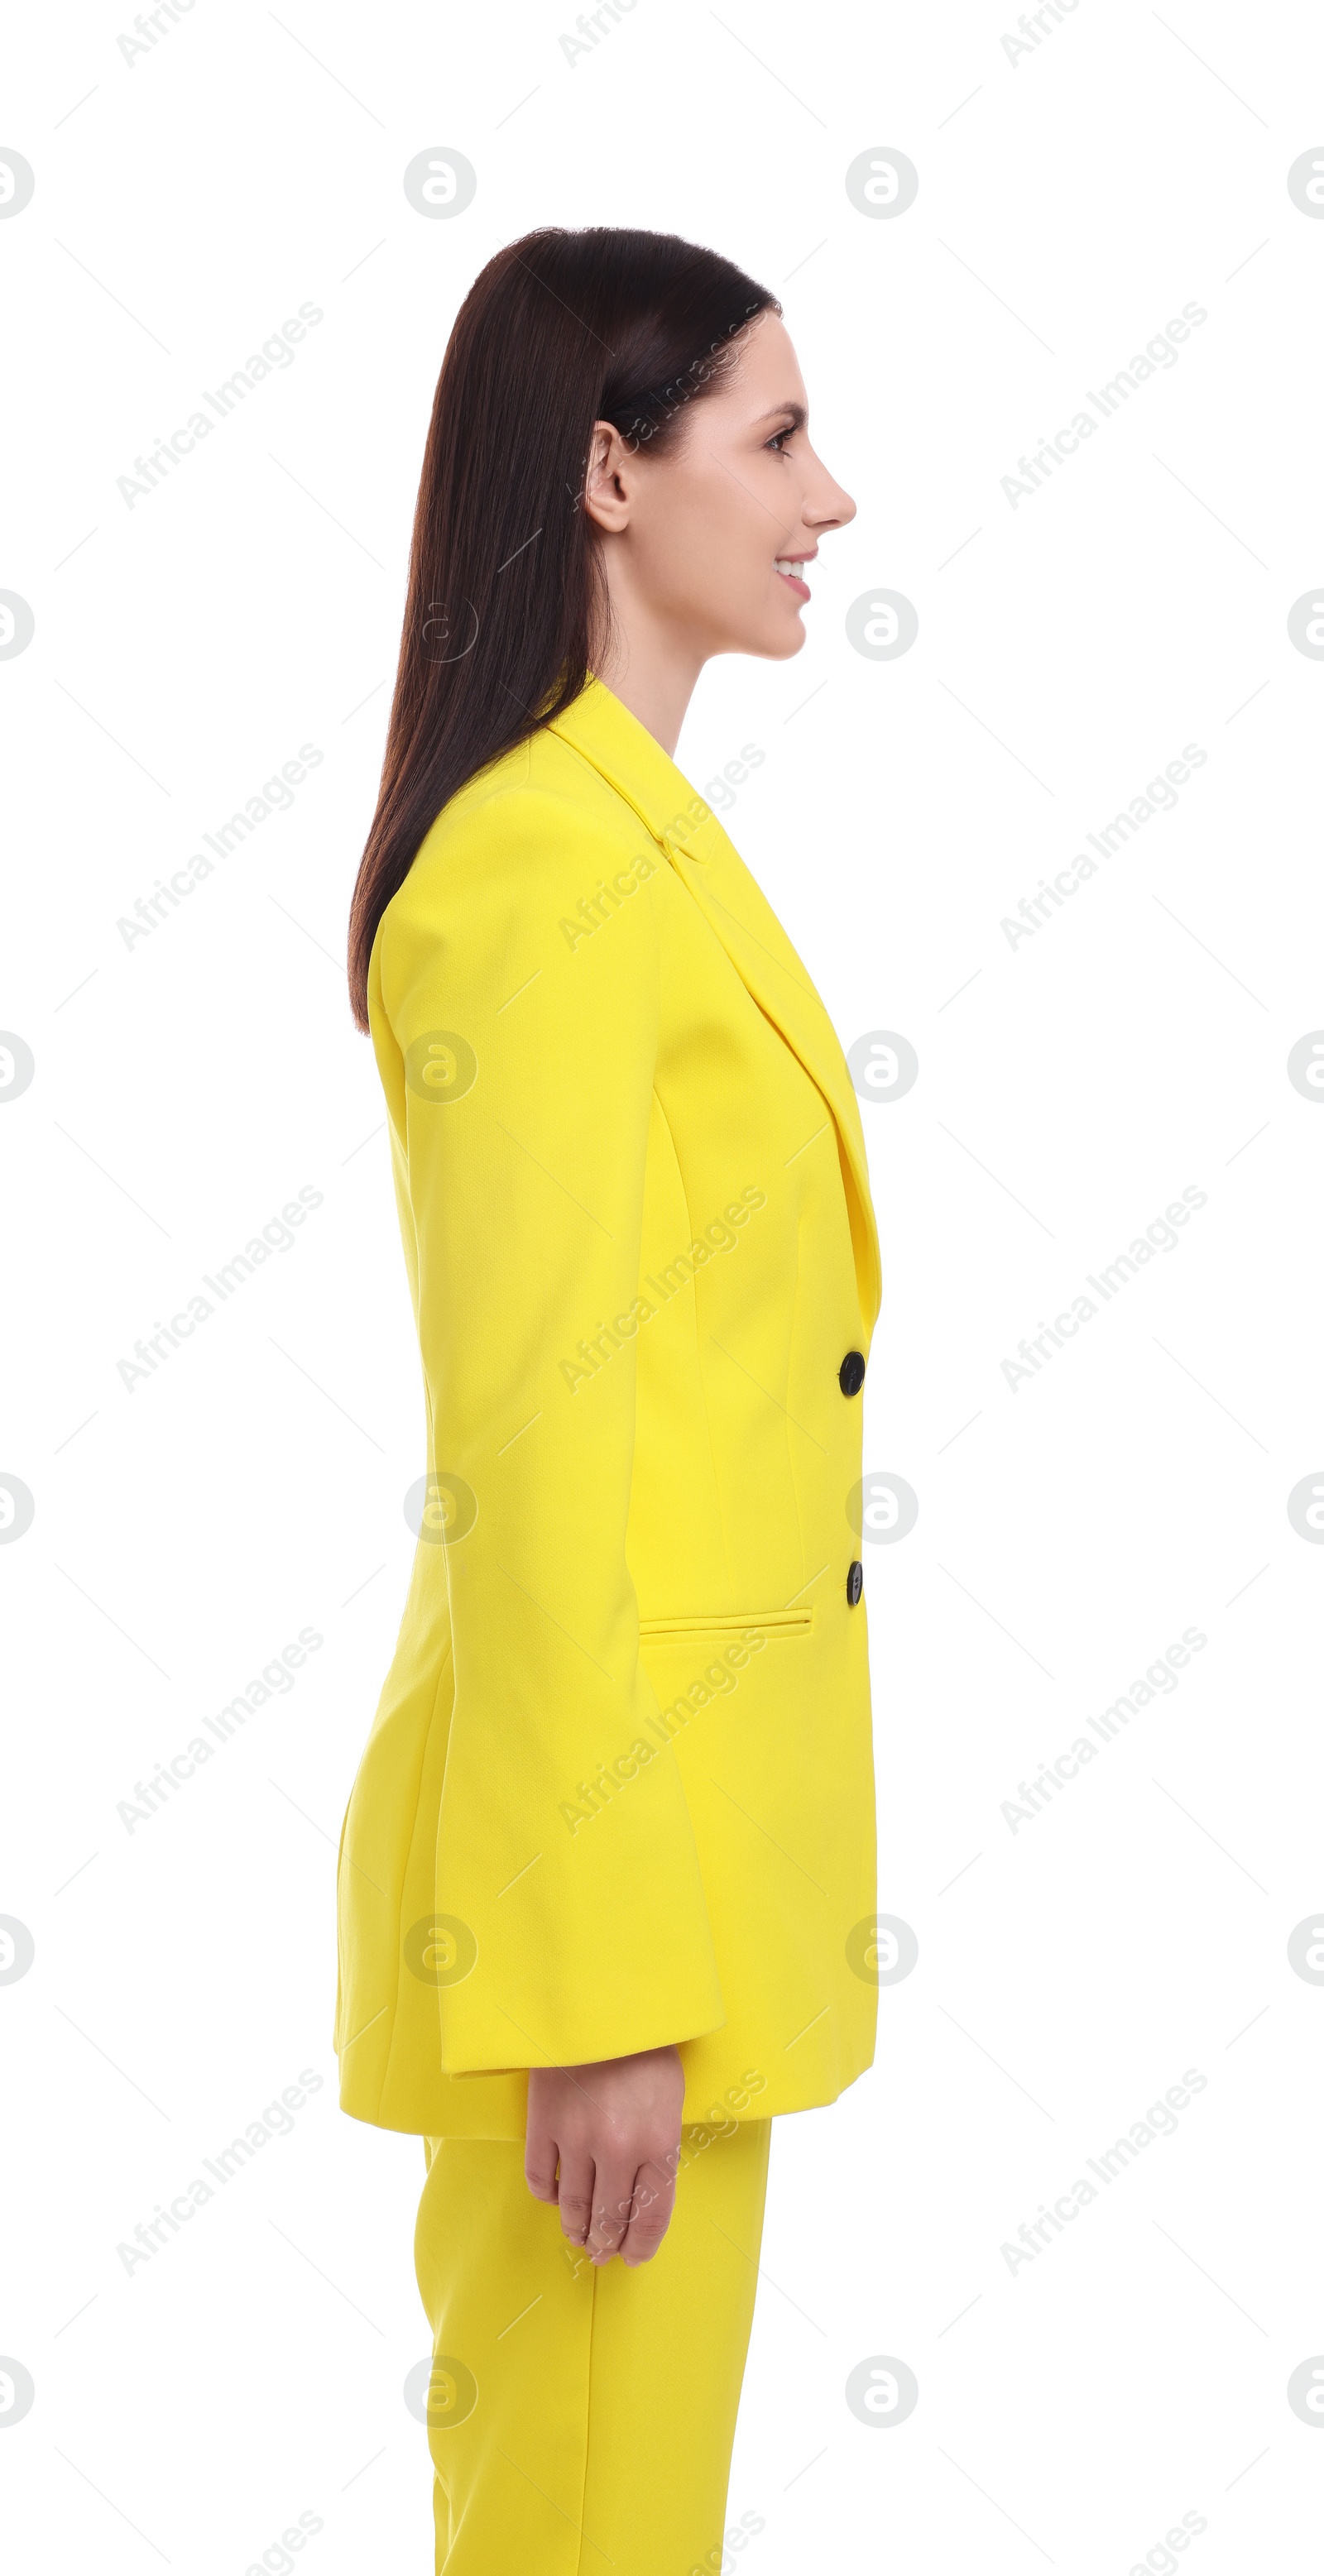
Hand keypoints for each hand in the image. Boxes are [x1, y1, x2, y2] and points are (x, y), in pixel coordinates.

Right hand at [525, 2045, 684, 2266]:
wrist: (602, 2004)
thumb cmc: (645, 2050)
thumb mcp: (670, 2101)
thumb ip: (660, 2150)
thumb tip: (644, 2196)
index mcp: (659, 2144)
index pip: (651, 2217)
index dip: (641, 2245)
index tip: (633, 2257)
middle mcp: (619, 2149)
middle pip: (611, 2220)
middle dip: (607, 2244)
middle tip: (602, 2253)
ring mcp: (577, 2138)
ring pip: (573, 2207)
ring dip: (577, 2229)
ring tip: (579, 2236)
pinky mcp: (543, 2124)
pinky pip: (540, 2178)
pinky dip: (547, 2196)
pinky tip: (554, 2199)